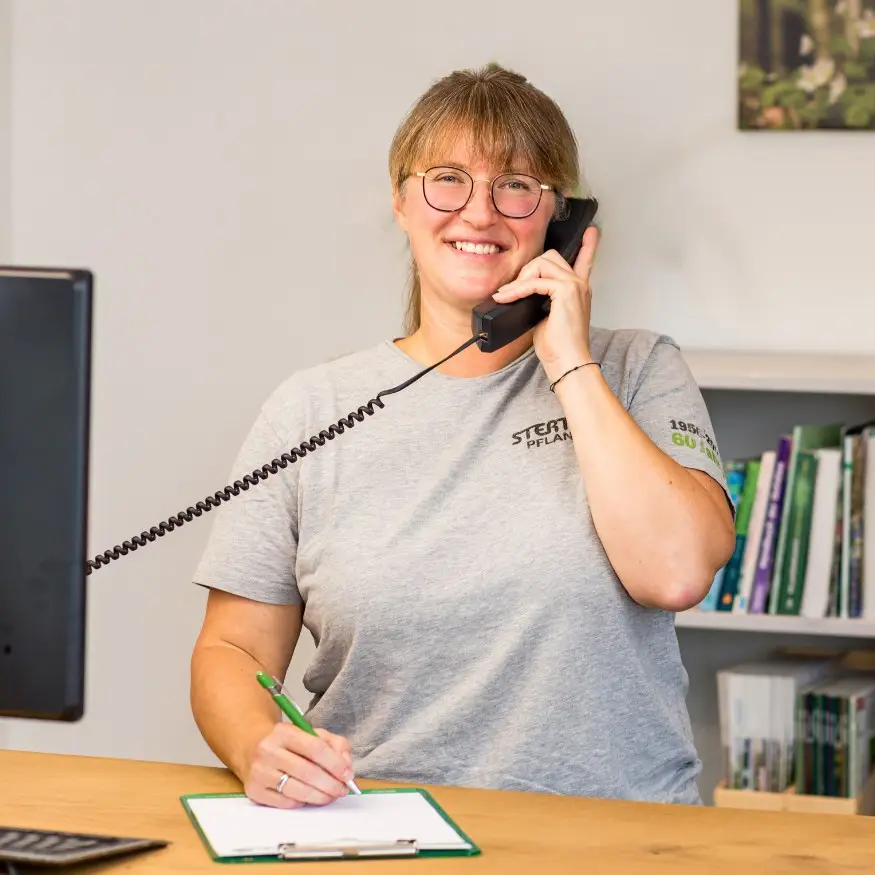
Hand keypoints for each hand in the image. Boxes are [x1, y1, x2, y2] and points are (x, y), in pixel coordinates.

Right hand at [244, 722, 354, 808]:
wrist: (250, 747)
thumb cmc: (287, 742)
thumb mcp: (310, 733)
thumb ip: (334, 744)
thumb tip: (346, 766)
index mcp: (283, 731)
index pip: (315, 748)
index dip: (335, 764)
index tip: (347, 775)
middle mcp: (268, 750)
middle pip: (307, 772)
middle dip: (330, 784)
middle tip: (342, 790)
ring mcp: (259, 772)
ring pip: (297, 790)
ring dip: (320, 797)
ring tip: (331, 796)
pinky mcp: (254, 791)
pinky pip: (285, 802)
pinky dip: (303, 802)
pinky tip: (310, 798)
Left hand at [491, 225, 599, 382]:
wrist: (567, 362)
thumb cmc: (558, 347)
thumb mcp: (546, 318)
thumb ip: (541, 300)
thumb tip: (521, 294)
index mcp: (578, 290)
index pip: (585, 260)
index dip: (587, 245)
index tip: (591, 232)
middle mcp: (580, 284)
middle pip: (550, 256)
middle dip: (528, 269)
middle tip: (515, 290)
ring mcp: (575, 286)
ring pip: (542, 263)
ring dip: (521, 278)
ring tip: (509, 296)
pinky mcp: (566, 292)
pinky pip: (535, 281)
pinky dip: (518, 289)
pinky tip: (507, 298)